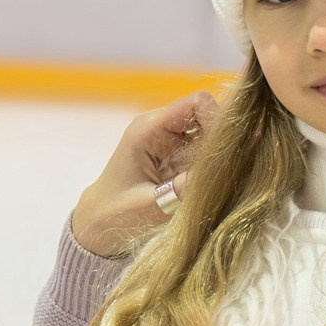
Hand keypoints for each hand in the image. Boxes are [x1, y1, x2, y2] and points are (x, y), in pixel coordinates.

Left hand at [69, 89, 215, 259]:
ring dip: (218, 155)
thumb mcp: (152, 205)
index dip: (219, 121)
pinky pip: (205, 151)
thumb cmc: (116, 214)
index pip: (197, 103)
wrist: (98, 222)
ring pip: (210, 134)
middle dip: (222, 141)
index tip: (227, 152)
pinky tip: (212, 185)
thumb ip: (185, 188)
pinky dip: (213, 165)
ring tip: (218, 181)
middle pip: (208, 116)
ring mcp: (169, 140)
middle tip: (227, 172)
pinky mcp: (176, 155)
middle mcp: (161, 127)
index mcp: (149, 129)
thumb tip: (223, 171)